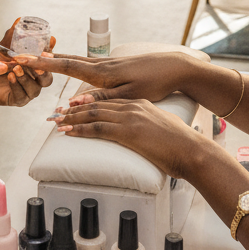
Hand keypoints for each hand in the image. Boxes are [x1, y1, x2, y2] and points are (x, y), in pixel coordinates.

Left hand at [0, 22, 56, 107]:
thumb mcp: (4, 47)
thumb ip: (13, 36)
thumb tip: (19, 20)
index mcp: (36, 67)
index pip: (49, 63)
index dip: (50, 56)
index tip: (47, 48)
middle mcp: (35, 80)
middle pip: (47, 79)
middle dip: (43, 71)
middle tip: (37, 63)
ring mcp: (27, 92)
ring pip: (35, 88)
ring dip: (26, 77)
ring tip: (16, 68)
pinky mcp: (17, 100)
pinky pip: (21, 96)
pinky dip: (17, 85)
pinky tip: (10, 77)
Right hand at [21, 51, 198, 103]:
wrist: (175, 67)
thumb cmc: (154, 82)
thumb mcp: (129, 96)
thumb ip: (102, 99)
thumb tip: (75, 103)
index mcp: (103, 73)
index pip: (67, 67)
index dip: (44, 65)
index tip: (25, 59)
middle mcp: (102, 65)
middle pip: (67, 60)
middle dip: (44, 60)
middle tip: (22, 57)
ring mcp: (109, 63)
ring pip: (77, 60)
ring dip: (57, 60)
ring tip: (40, 58)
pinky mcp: (116, 65)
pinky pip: (87, 64)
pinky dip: (72, 63)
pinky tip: (71, 64)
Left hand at [51, 95, 206, 179]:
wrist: (191, 149)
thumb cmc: (181, 143)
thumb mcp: (162, 125)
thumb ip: (149, 124)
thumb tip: (144, 132)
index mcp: (140, 103)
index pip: (108, 100)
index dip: (89, 104)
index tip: (74, 107)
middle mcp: (133, 106)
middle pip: (96, 104)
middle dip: (74, 109)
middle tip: (57, 113)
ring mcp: (130, 117)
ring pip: (93, 114)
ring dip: (72, 118)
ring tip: (57, 122)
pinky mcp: (128, 131)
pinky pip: (98, 128)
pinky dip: (80, 129)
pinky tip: (68, 132)